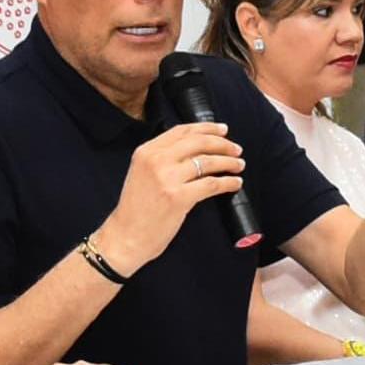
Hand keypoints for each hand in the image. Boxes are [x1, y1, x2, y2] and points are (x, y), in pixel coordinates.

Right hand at [100, 121, 243, 269]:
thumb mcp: (141, 174)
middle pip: (198, 142)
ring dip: (228, 162)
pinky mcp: (178, 198)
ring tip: (239, 165)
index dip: (206, 128)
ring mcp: (167, 178)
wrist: (125, 237)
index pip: (181, 131)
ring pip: (208, 162)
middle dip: (222, 143)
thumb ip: (161, 159)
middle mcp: (156, 160)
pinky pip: (211, 185)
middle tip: (236, 148)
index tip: (222, 130)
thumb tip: (195, 151)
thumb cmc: (135, 211)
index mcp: (146, 151)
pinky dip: (227, 183)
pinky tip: (235, 183)